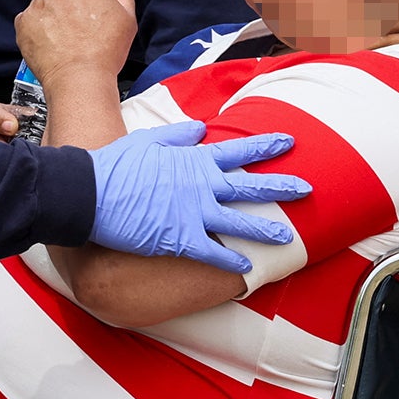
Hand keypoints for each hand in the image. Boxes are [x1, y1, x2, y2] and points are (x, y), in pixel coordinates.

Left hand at [16, 0, 135, 92]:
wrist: (79, 80)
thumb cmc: (105, 53)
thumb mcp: (128, 20)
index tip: (91, 6)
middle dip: (72, 1)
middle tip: (80, 27)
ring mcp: (38, 5)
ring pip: (47, 2)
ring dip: (54, 14)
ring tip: (65, 38)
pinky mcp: (23, 22)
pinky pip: (30, 19)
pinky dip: (38, 28)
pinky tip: (51, 42)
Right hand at [88, 119, 309, 272]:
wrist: (91, 193)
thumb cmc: (116, 166)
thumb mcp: (148, 140)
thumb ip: (178, 135)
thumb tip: (201, 128)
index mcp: (194, 160)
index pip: (238, 151)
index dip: (265, 146)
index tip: (289, 143)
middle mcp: (201, 185)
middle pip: (250, 185)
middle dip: (281, 187)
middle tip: (307, 189)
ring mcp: (194, 212)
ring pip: (240, 222)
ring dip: (265, 230)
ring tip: (289, 238)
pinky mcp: (181, 238)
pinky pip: (214, 253)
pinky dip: (232, 262)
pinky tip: (248, 270)